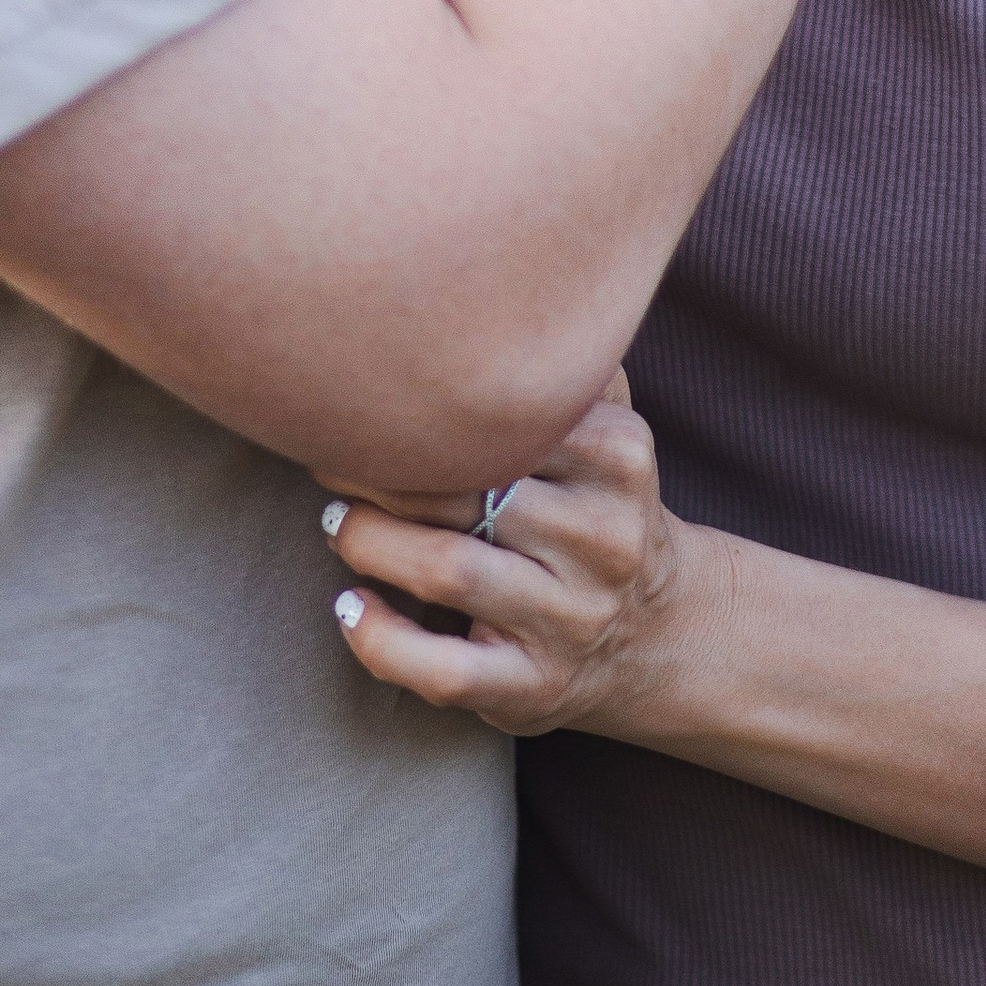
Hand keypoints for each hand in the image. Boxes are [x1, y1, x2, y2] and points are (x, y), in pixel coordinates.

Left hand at [319, 376, 694, 736]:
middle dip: (376, 473)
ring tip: (338, 523)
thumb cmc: (599, 511)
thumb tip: (476, 297)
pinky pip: (444, 670)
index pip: (504, 420)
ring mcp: (570, 620)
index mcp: (620, 459)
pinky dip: (381, 640)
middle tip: (327, 460)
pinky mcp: (533, 687)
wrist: (657, 633)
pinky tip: (350, 608)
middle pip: (466, 491)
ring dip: (368, 542)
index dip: (420, 411)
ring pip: (448, 570)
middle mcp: (602, 539)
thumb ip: (565, 370)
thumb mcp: (611, 434)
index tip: (366, 400)